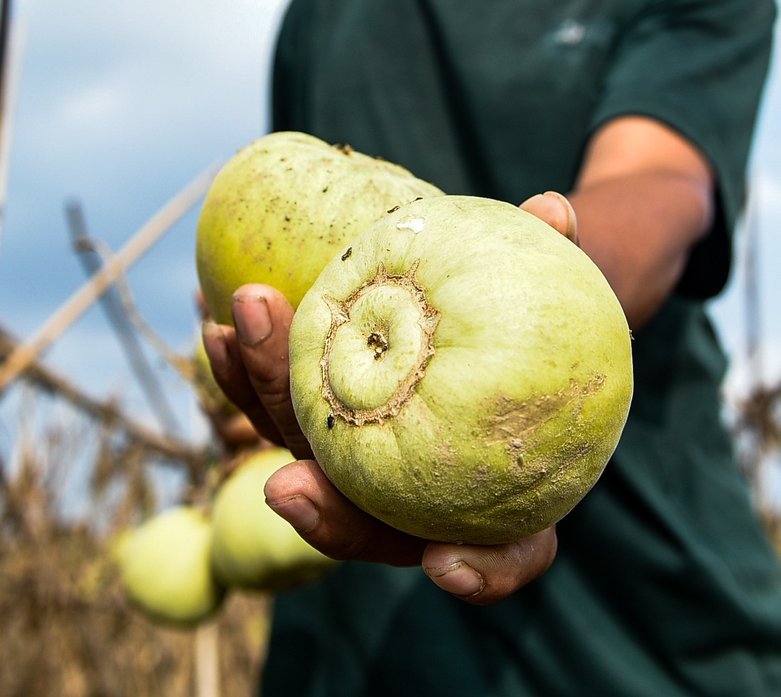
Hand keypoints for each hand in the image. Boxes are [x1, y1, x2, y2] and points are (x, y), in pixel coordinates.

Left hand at [202, 189, 577, 605]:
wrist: (496, 314)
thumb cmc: (540, 316)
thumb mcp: (563, 290)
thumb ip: (559, 255)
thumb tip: (552, 208)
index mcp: (506, 499)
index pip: (502, 556)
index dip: (483, 572)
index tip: (447, 563)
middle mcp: (424, 500)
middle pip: (370, 524)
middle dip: (325, 510)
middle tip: (287, 482)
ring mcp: (363, 466)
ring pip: (307, 463)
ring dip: (263, 410)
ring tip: (230, 345)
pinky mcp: (322, 424)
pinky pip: (278, 408)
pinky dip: (247, 375)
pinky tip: (217, 328)